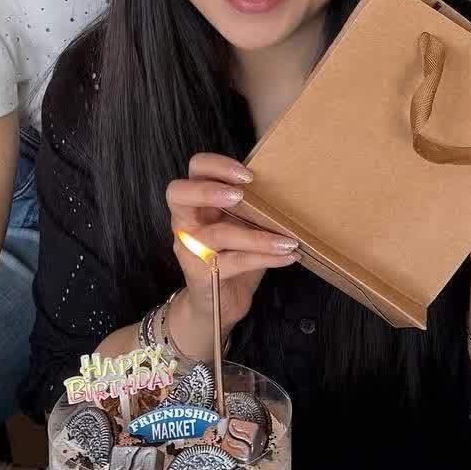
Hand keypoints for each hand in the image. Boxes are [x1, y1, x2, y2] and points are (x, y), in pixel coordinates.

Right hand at [165, 153, 299, 344]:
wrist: (220, 304)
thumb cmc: (234, 255)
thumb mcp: (241, 224)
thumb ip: (252, 204)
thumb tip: (291, 184)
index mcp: (197, 201)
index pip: (195, 169)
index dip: (216, 165)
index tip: (248, 174)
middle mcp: (186, 221)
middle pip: (179, 193)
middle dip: (209, 190)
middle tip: (241, 194)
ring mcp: (190, 248)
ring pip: (218, 234)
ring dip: (258, 237)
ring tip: (288, 240)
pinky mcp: (200, 274)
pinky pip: (235, 262)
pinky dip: (266, 257)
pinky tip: (289, 256)